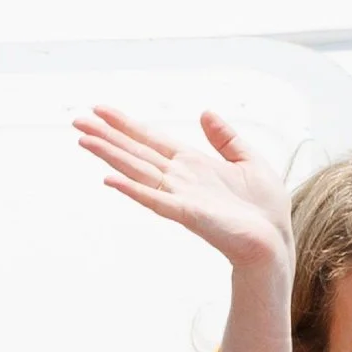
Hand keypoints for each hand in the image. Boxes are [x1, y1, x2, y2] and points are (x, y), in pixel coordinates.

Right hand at [73, 106, 292, 268]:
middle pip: (136, 152)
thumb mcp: (248, 160)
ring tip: (84, 140)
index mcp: (193, 164)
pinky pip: (154, 200)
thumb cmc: (264, 209)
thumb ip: (225, 138)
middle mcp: (180, 178)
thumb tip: (205, 112)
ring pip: (137, 171)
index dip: (127, 124)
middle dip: (107, 135)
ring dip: (110, 155)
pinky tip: (109, 180)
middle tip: (77, 119)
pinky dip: (132, 190)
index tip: (101, 110)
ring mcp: (180, 196)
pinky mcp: (187, 214)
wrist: (274, 241)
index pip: (152, 139)